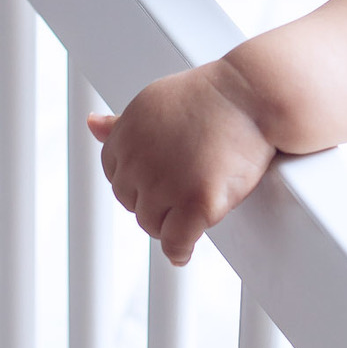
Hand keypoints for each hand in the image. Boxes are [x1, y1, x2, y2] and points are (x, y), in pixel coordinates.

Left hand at [88, 66, 275, 265]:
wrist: (254, 94)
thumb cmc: (213, 97)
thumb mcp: (157, 102)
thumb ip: (124, 124)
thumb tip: (92, 125)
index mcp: (126, 134)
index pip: (117, 176)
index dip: (141, 183)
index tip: (164, 182)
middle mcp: (139, 160)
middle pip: (132, 203)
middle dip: (155, 203)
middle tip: (185, 195)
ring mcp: (167, 183)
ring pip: (152, 225)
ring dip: (170, 226)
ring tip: (193, 214)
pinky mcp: (196, 202)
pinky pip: (175, 243)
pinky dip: (178, 251)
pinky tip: (184, 253)